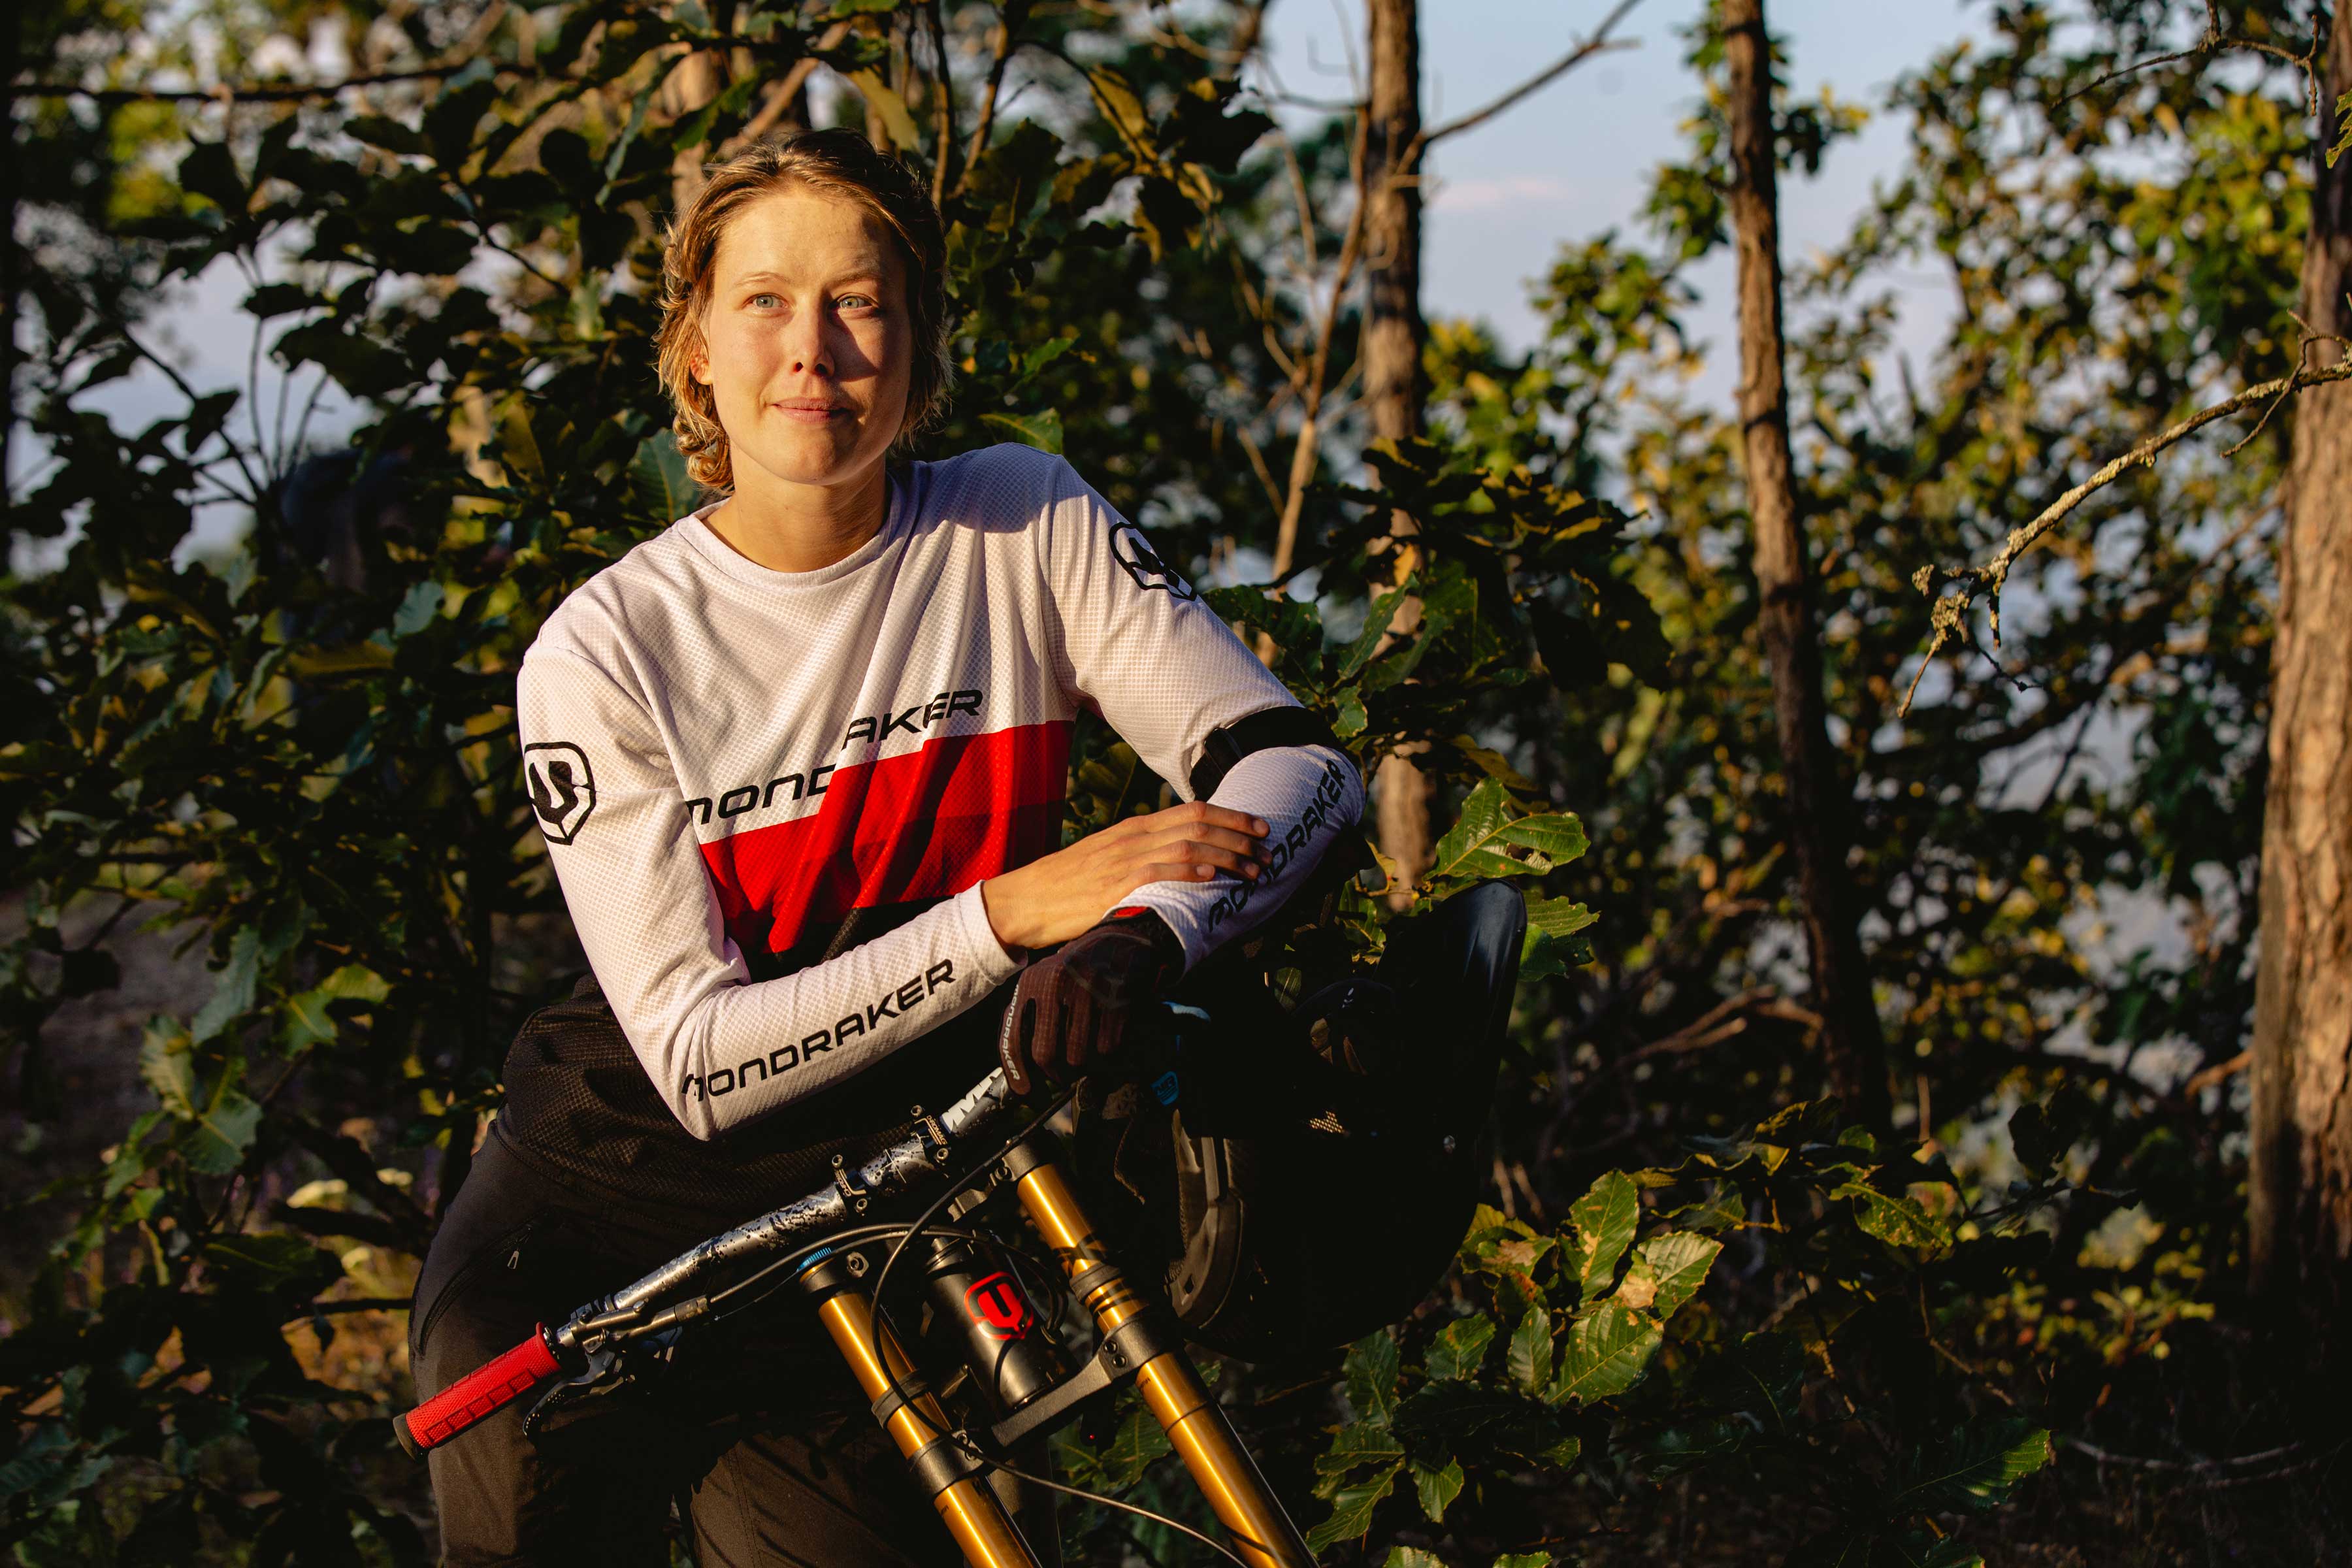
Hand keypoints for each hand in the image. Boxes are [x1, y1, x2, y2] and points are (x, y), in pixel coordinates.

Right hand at [979, 801, 1268, 953]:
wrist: (1022, 901)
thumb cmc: (1067, 887)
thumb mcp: (1108, 861)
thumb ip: (1142, 857)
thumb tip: (1181, 863)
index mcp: (1134, 828)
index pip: (1193, 811)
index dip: (1232, 817)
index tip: (1261, 828)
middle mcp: (1133, 836)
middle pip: (1198, 823)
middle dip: (1240, 835)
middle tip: (1269, 849)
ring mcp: (1123, 859)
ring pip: (1187, 845)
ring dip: (1227, 856)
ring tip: (1254, 870)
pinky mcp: (1113, 886)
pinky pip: (1157, 871)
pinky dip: (1188, 870)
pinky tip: (1211, 876)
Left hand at [996, 916, 1180, 1095]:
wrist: (1125, 940)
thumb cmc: (1081, 971)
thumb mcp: (1047, 982)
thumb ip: (1029, 1017)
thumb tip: (1018, 1070)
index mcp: (1031, 983)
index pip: (1013, 1040)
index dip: (1018, 1075)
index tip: (1027, 1094)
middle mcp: (1054, 985)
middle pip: (1046, 1055)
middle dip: (1056, 1075)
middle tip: (1064, 1077)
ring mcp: (1087, 993)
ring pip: (1078, 1058)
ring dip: (1085, 1067)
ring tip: (1090, 1055)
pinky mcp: (1117, 1001)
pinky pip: (1108, 1050)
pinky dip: (1109, 1056)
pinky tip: (1110, 1042)